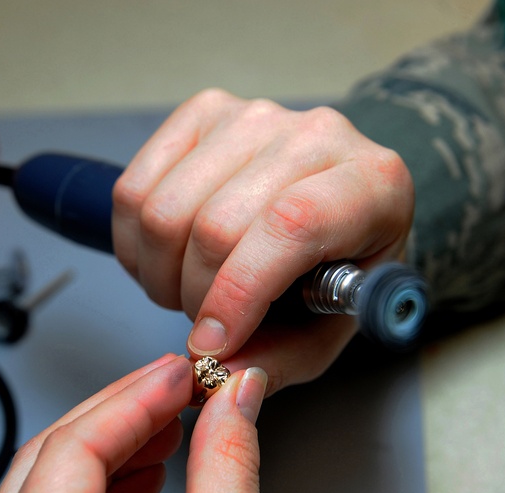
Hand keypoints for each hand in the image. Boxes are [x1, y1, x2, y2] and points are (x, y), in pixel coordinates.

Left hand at [0, 354, 303, 492]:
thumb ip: (224, 459)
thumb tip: (233, 400)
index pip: (74, 446)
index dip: (138, 396)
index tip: (182, 372)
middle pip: (48, 466)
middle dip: (119, 420)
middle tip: (178, 391)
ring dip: (108, 458)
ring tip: (169, 429)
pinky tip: (141, 480)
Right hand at [112, 89, 413, 390]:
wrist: (334, 206)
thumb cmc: (336, 269)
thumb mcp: (328, 331)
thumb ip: (279, 359)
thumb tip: (217, 367)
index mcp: (371, 185)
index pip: (291, 225)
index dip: (239, 290)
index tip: (212, 343)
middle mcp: (315, 135)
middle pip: (215, 225)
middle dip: (193, 296)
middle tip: (206, 325)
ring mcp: (254, 116)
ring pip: (163, 210)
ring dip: (158, 273)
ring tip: (187, 291)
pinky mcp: (203, 113)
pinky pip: (133, 188)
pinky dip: (133, 243)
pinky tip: (164, 260)